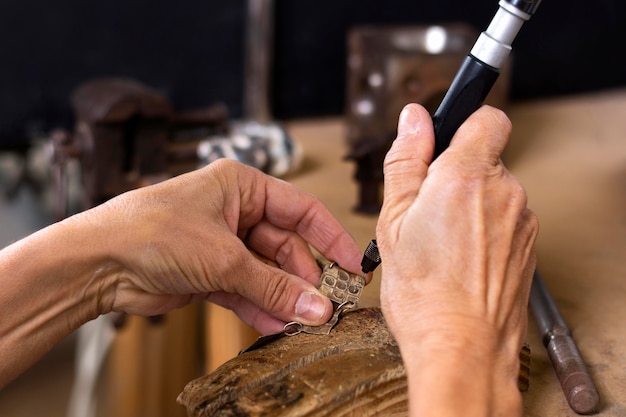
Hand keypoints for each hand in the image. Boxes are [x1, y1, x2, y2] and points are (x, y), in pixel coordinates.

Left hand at [71, 159, 363, 333]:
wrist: (99, 262)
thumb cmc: (152, 232)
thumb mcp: (223, 258)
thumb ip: (274, 286)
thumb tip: (317, 307)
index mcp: (242, 186)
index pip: (302, 210)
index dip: (331, 238)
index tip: (353, 265)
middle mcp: (235, 211)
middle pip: (285, 246)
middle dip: (303, 278)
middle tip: (323, 306)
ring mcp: (222, 243)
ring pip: (266, 272)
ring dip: (282, 297)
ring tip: (301, 321)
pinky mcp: (209, 272)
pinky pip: (245, 290)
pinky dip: (259, 307)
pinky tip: (275, 324)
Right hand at [376, 104, 537, 415]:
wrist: (462, 346)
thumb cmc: (424, 292)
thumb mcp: (393, 219)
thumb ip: (406, 160)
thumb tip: (414, 119)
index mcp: (466, 175)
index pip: (486, 118)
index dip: (461, 126)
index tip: (441, 144)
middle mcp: (505, 192)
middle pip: (485, 159)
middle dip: (455, 174)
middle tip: (425, 210)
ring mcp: (522, 220)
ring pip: (493, 192)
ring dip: (469, 205)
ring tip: (441, 242)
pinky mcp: (528, 245)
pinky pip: (504, 221)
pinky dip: (483, 231)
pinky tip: (460, 259)